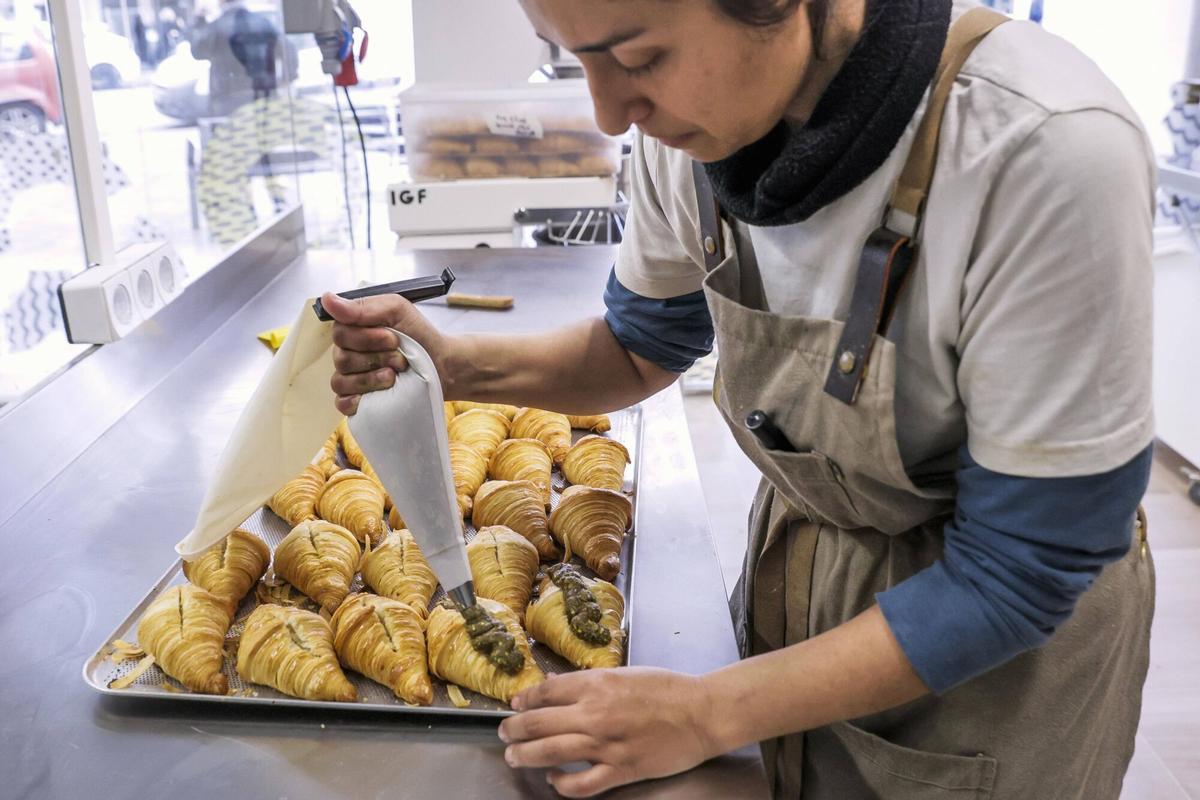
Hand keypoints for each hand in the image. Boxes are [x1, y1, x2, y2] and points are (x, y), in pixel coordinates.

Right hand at [321, 292, 451, 414]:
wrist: (441, 364)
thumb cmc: (419, 334)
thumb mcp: (396, 310)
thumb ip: (363, 307)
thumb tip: (326, 298)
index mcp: (353, 329)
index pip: (339, 333)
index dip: (366, 338)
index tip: (392, 338)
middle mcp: (347, 352)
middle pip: (341, 358)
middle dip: (376, 358)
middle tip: (400, 357)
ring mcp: (350, 378)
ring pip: (341, 381)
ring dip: (373, 378)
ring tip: (395, 375)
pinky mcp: (358, 400)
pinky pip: (341, 403)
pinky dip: (354, 401)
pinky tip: (370, 398)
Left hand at [498, 667, 723, 797]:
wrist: (700, 712)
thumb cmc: (667, 689)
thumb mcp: (624, 674)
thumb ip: (590, 682)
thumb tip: (557, 688)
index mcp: (597, 684)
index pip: (547, 692)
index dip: (525, 700)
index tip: (516, 705)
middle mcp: (596, 713)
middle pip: (540, 722)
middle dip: (515, 729)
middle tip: (505, 734)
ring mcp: (607, 744)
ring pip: (552, 752)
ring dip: (527, 755)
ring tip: (514, 757)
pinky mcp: (621, 769)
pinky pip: (582, 783)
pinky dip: (563, 784)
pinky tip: (555, 780)